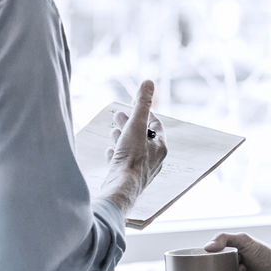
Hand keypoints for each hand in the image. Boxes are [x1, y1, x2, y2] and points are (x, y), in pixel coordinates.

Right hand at [99, 80, 166, 213]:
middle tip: (119, 115)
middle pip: (143, 137)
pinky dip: (117, 154)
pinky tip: (110, 151)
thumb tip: (148, 82)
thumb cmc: (131, 158)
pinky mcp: (128, 179)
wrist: (121, 188)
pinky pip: (124, 163)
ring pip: (133, 150)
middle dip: (131, 124)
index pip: (156, 125)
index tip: (136, 106)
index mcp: (160, 147)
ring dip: (123, 138)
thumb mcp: (136, 125)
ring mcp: (140, 171)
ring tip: (113, 130)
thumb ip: (142, 104)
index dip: (146, 113)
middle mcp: (154, 160)